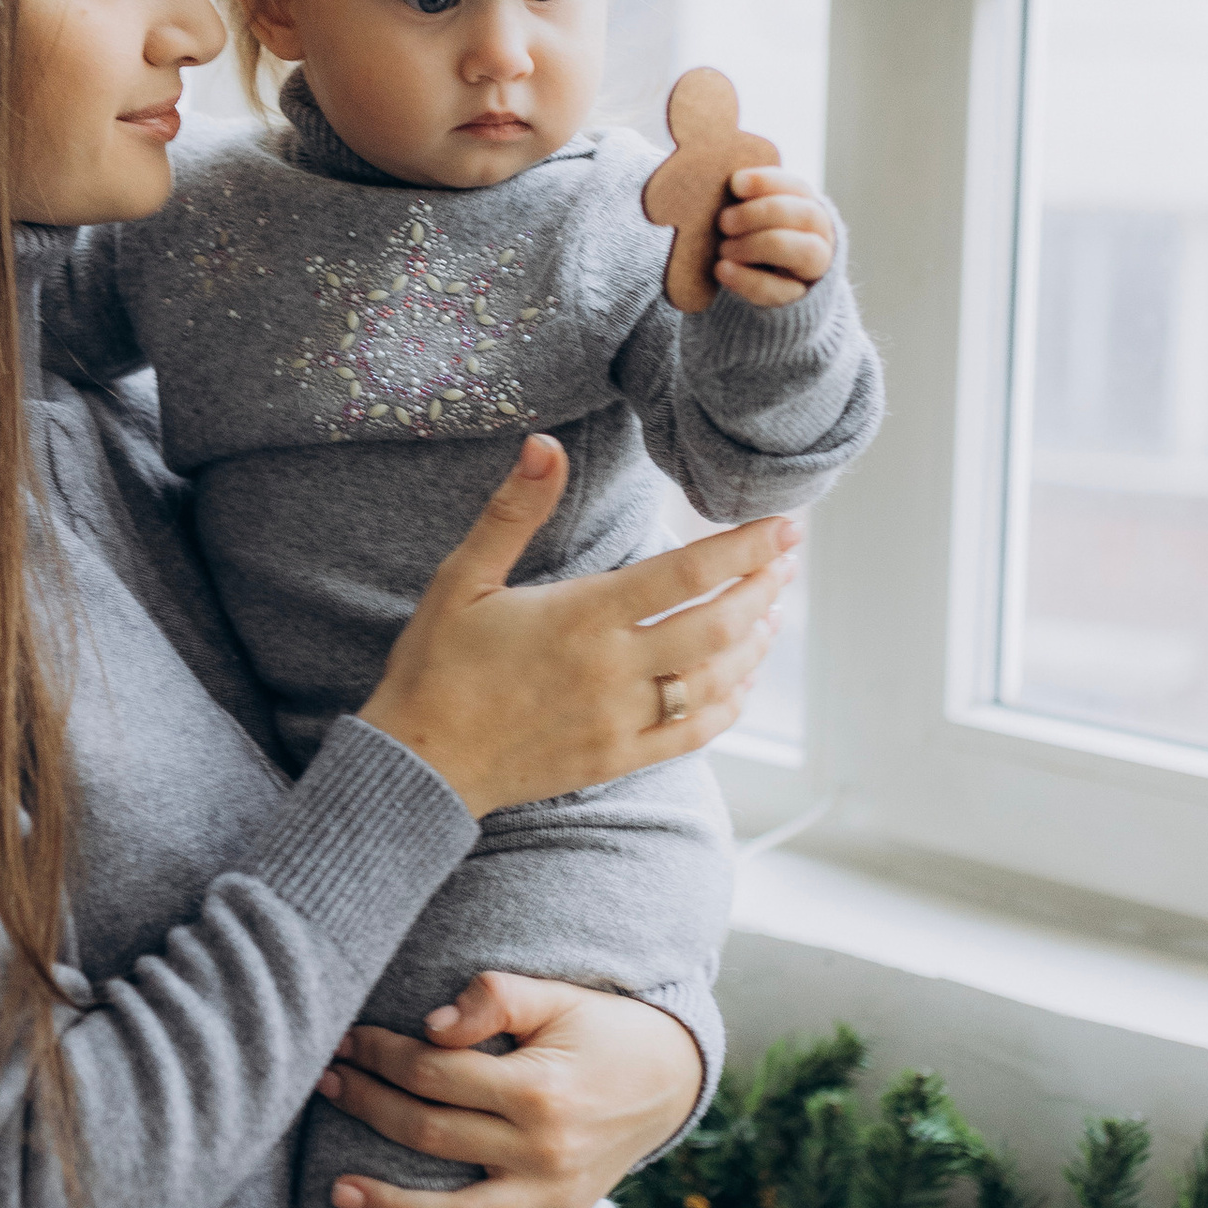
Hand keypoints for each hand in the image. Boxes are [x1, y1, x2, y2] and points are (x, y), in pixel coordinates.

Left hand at [316, 975, 703, 1207]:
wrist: (673, 1076)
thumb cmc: (602, 1028)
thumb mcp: (556, 997)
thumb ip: (494, 998)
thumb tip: (429, 1027)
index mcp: (537, 1088)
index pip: (435, 1073)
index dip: (381, 1055)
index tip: (346, 1040)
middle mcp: (542, 1149)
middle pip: (431, 1135)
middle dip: (369, 1107)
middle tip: (324, 1084)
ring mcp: (551, 1193)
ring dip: (392, 1207)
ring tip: (335, 1190)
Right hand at [359, 438, 795, 817]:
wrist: (419, 764)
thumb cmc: (437, 665)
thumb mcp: (464, 578)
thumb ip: (514, 511)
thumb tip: (544, 443)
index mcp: (581, 616)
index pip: (687, 574)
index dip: (745, 547)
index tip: (784, 526)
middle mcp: (612, 670)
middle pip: (719, 625)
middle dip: (764, 589)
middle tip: (787, 561)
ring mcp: (620, 719)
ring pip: (716, 678)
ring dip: (753, 641)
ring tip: (769, 612)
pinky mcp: (618, 758)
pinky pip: (695, 731)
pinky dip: (730, 702)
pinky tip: (740, 679)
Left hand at [715, 165, 836, 306]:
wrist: (769, 287)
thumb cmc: (753, 239)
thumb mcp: (752, 217)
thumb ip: (744, 201)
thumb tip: (723, 183)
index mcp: (808, 207)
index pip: (797, 188)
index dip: (767, 182)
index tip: (735, 183)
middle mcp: (820, 235)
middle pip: (806, 215)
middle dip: (762, 213)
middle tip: (724, 221)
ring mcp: (814, 269)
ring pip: (804, 251)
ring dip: (759, 245)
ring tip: (724, 249)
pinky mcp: (797, 299)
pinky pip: (780, 290)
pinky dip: (748, 279)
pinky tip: (722, 270)